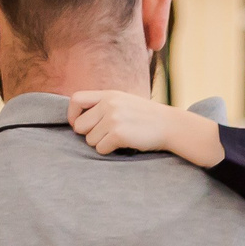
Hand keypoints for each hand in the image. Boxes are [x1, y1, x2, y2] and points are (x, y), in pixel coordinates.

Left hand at [67, 91, 223, 164]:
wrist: (172, 126)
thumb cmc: (148, 118)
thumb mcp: (125, 102)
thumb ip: (105, 105)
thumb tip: (80, 119)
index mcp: (108, 94)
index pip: (76, 100)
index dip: (72, 115)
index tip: (79, 125)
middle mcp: (109, 104)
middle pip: (80, 126)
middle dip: (88, 134)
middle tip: (104, 136)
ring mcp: (113, 119)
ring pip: (90, 140)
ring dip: (101, 144)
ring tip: (118, 140)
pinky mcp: (118, 134)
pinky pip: (100, 148)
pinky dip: (109, 151)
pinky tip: (123, 145)